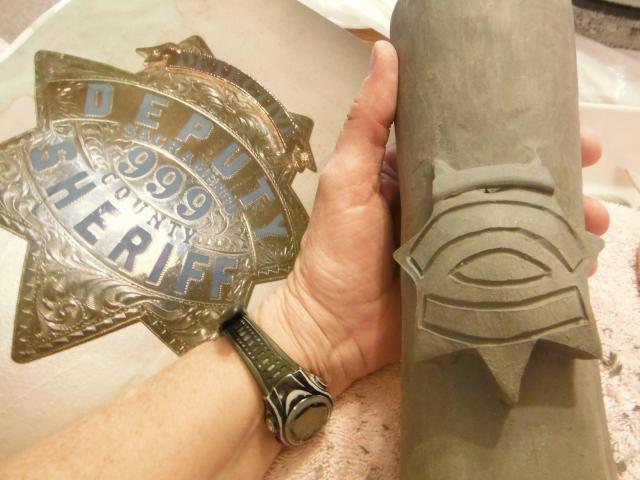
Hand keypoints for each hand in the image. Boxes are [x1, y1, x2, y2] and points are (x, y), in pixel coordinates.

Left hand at [254, 40, 609, 395]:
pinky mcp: (469, 283)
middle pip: (507, 181)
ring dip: (559, 217)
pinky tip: (577, 261)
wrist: (333, 329)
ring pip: (519, 223)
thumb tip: (386, 51)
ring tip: (594, 220)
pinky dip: (546, 262)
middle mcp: (445, 206)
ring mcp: (461, 247)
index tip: (560, 123)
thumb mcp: (348, 179)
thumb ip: (368, 122)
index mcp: (420, 175)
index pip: (476, 143)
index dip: (517, 131)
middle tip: (590, 165)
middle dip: (551, 172)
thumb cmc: (336, 251)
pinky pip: (515, 267)